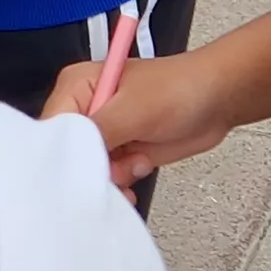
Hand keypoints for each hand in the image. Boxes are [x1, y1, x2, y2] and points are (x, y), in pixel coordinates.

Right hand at [41, 49, 242, 189]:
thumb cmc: (179, 89)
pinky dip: (122, 183)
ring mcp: (104, 133)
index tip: (81, 168)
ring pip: (88, 170)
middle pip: (67, 152)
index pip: (52, 125)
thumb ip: (98, 131)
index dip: (62, 150)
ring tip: (135, 165)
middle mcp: (85, 110)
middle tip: (115, 169)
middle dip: (90, 167)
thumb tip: (70, 154)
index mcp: (76, 87)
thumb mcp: (134, 109)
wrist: (218, 100)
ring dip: (111, 177)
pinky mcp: (121, 152)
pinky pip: (109, 177)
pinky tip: (138, 173)